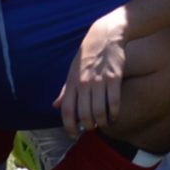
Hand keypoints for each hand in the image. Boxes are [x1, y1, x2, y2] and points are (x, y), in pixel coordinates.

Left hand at [57, 14, 127, 133]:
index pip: (67, 111)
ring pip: (100, 111)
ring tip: (103, 123)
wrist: (105, 36)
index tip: (73, 134)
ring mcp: (99, 81)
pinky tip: (114, 115)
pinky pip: (114, 102)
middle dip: (88, 126)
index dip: (69, 126)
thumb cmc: (87, 56)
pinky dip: (114, 113)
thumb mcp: (72, 71)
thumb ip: (65, 91)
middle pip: (85, 115)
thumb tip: (55, 106)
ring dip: (102, 122)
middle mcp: (84, 84)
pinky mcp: (114, 78)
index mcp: (72, 83)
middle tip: (91, 128)